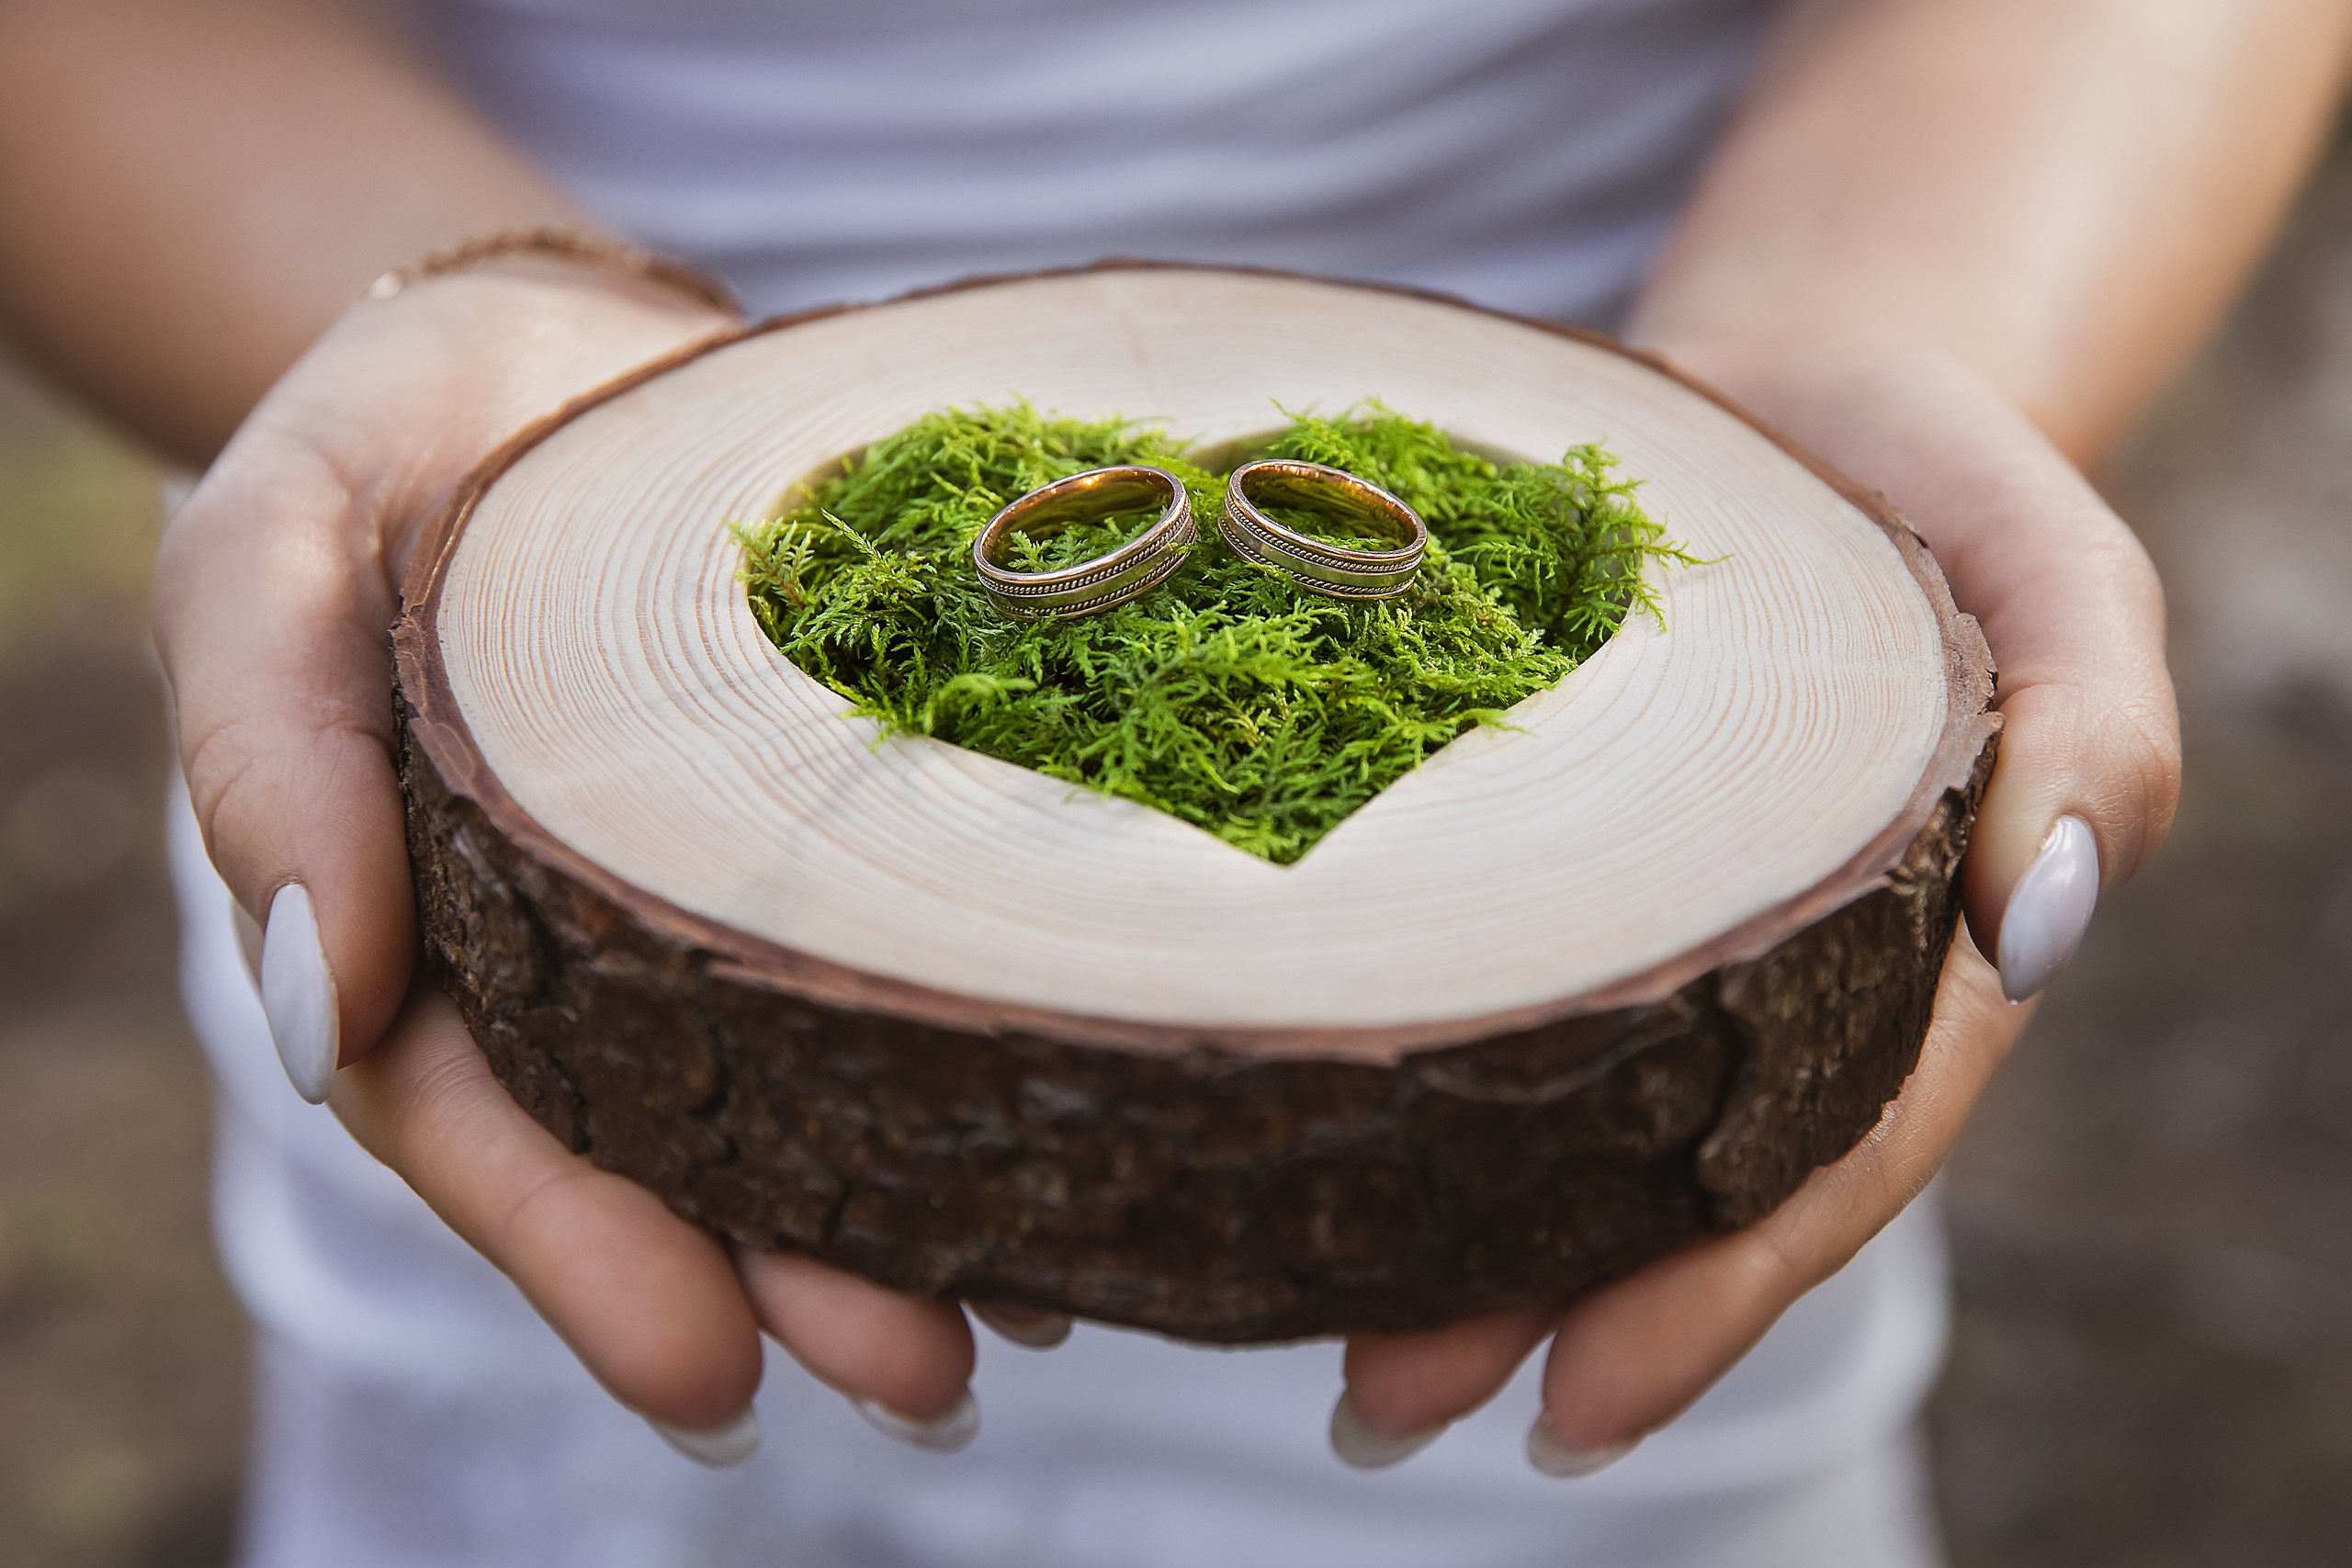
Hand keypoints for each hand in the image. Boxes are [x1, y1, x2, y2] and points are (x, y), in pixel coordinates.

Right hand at [153, 260, 991, 1459]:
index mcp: (431, 932)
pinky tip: (1082, 1116)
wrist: (560, 346)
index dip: (589, 1258)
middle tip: (924, 1387)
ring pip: (820, 1072)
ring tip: (1030, 1299)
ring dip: (919, 1203)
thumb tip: (313, 1007)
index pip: (492, 1129)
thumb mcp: (267, 559)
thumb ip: (267, 758)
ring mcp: (734, 887)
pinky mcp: (855, 809)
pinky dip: (991, 1032)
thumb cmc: (384, 451)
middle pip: (686, 1149)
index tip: (705, 1372)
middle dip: (799, 1280)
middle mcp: (596, 947)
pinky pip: (918, 932)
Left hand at [1328, 349, 2180, 1472]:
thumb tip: (2043, 923)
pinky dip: (1347, 1024)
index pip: (1803, 1164)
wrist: (1794, 392)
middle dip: (1510, 1300)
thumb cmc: (1946, 498)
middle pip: (1625, 1172)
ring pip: (1511, 1088)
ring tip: (1276, 1308)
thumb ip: (2095, 739)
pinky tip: (1237, 1074)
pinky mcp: (1495, 824)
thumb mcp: (2066, 586)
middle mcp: (1729, 972)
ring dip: (1406, 1207)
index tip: (1576, 1411)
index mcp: (1881, 968)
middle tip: (1375, 1408)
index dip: (1703, 1299)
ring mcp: (1605, 906)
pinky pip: (1426, 944)